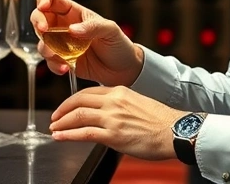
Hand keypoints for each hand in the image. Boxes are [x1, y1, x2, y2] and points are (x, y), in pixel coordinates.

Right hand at [30, 0, 143, 86]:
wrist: (123, 70)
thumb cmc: (118, 44)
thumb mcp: (110, 30)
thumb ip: (92, 27)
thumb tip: (71, 29)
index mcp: (74, 13)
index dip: (43, 0)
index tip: (42, 7)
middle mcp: (64, 26)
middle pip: (39, 17)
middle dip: (38, 22)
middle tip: (44, 30)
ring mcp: (61, 44)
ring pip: (42, 41)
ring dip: (45, 47)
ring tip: (58, 55)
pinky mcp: (62, 60)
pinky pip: (49, 61)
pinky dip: (53, 65)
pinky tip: (66, 68)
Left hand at [49, 85, 183, 160]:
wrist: (175, 131)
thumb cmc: (160, 121)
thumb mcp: (137, 103)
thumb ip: (120, 106)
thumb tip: (107, 114)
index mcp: (120, 91)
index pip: (88, 92)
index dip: (72, 100)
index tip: (65, 108)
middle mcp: (114, 101)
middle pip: (78, 101)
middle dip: (62, 110)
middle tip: (54, 118)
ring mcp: (112, 118)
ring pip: (78, 116)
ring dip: (62, 123)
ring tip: (54, 129)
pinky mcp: (113, 134)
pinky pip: (84, 133)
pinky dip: (68, 135)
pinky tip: (60, 137)